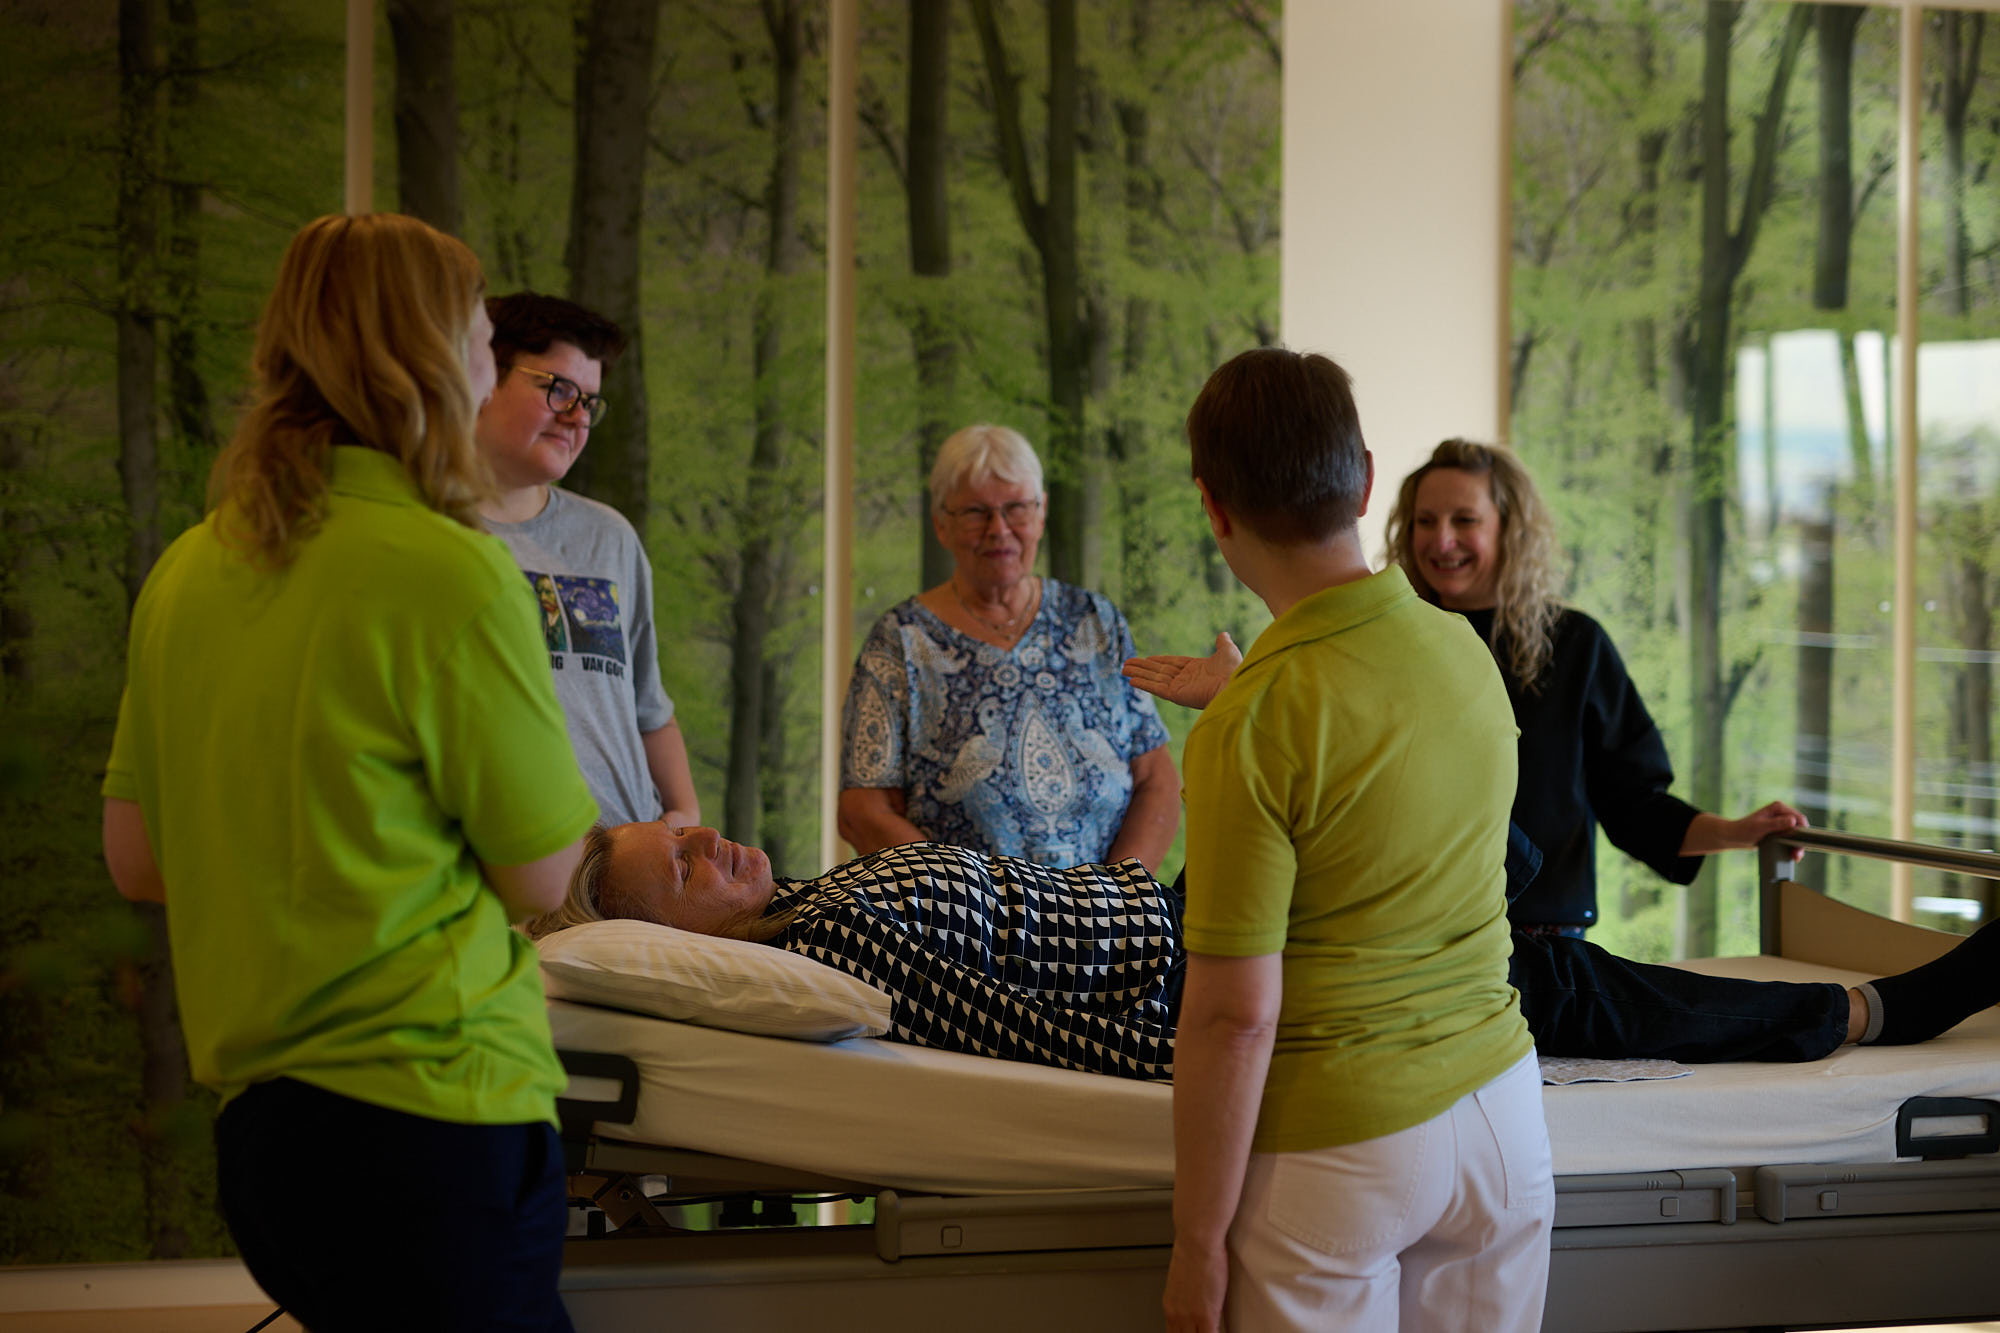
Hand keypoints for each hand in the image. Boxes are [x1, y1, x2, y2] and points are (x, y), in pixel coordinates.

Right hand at [1124, 632, 1242, 710]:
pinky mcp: (1175, 695)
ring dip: (1138, 674)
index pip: (1171, 664)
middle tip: (1126, 663)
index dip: (1158, 661)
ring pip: (1153, 679)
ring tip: (1122, 669)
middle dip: (1142, 667)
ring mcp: (1179, 687)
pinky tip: (1131, 680)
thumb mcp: (1228, 651)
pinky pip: (1156, 688)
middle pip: (1158, 671)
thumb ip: (1223, 643)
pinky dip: (1143, 684)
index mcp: (1195, 669)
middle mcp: (1185, 679)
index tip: (1146, 659)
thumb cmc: (1233, 670)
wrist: (1233, 685)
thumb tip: (1223, 634)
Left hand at [1162, 1237, 1229, 1332]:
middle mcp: (1176, 1314)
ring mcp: (1191, 1317)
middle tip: (1203, 1331)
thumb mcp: (1183, 1279)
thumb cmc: (1192, 1250)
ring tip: (1212, 1330)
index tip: (1194, 1332)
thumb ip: (1186, 1294)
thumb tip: (1195, 1295)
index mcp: (1170, 1305)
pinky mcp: (1206, 1316)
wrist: (1197, 1240)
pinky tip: (1225, 1332)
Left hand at [1731, 800, 1808, 859]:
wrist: (1734, 837)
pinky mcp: (1779, 831)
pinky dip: (1792, 847)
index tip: (1802, 843)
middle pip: (1799, 827)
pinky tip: (1792, 855)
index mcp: (1778, 808)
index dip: (1803, 831)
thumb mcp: (1760, 827)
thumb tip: (1792, 821)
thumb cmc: (1744, 830)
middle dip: (1801, 841)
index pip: (1798, 818)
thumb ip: (1776, 823)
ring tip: (1795, 857)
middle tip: (1797, 854)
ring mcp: (1781, 822)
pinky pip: (1791, 839)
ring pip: (1796, 835)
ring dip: (1798, 846)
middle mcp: (1782, 813)